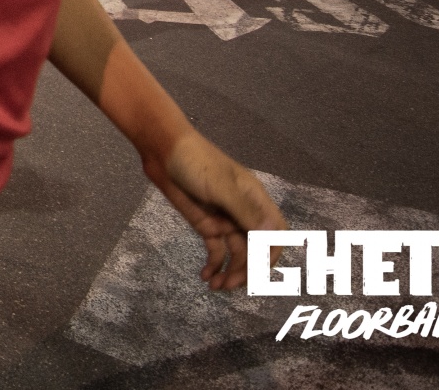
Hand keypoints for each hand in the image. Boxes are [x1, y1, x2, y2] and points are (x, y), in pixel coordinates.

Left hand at [144, 131, 284, 290]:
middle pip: (256, 249)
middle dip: (248, 269)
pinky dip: (214, 265)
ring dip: (231, 272)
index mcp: (255, 201)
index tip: (259, 270)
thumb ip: (244, 210)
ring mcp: (226, 221)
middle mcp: (244, 214)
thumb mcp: (220, 186)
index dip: (271, 254)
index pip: (275, 234)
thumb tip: (273, 234)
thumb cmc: (195, 162)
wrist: (163, 151)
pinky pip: (217, 251)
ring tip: (216, 286)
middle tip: (231, 284)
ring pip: (237, 254)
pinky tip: (206, 277)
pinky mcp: (207, 226)